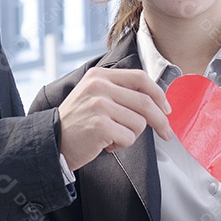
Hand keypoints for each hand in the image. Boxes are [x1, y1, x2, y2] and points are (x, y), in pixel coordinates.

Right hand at [58, 68, 172, 170]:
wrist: (53, 141)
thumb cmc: (78, 122)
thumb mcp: (95, 95)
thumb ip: (120, 91)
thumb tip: (156, 100)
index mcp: (100, 75)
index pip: (140, 78)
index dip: (158, 94)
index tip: (166, 109)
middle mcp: (99, 86)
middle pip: (145, 102)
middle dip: (161, 121)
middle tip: (166, 133)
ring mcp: (99, 105)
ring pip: (139, 123)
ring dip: (131, 135)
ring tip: (112, 136)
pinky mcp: (100, 125)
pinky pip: (129, 138)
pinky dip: (121, 145)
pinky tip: (105, 143)